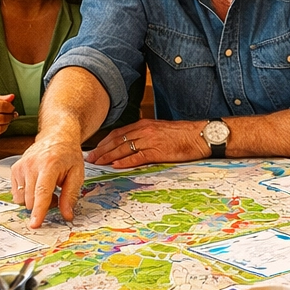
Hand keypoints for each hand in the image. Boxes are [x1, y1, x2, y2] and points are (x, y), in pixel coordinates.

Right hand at [11, 131, 85, 227]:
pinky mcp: (15, 169)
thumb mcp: (77, 174)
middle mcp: (31, 165)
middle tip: (56, 195)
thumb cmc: (68, 155)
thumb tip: (67, 215)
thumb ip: (70, 196)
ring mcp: (21, 166)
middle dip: (43, 205)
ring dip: (35, 201)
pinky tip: (37, 185)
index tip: (34, 224)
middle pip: (31, 200)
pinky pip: (17, 193)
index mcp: (49, 165)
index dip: (39, 211)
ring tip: (47, 188)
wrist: (56, 136)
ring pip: (23, 199)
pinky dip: (27, 195)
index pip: (42, 192)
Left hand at [86, 119, 208, 167]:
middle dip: (102, 150)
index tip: (94, 150)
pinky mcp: (158, 151)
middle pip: (117, 140)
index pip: (118, 133)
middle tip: (90, 158)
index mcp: (143, 124)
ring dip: (108, 156)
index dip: (104, 142)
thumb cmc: (182, 134)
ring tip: (98, 163)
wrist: (200, 135)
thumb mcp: (159, 130)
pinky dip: (125, 161)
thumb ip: (144, 135)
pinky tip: (116, 165)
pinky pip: (138, 156)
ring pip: (124, 148)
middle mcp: (144, 130)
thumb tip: (131, 145)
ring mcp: (150, 140)